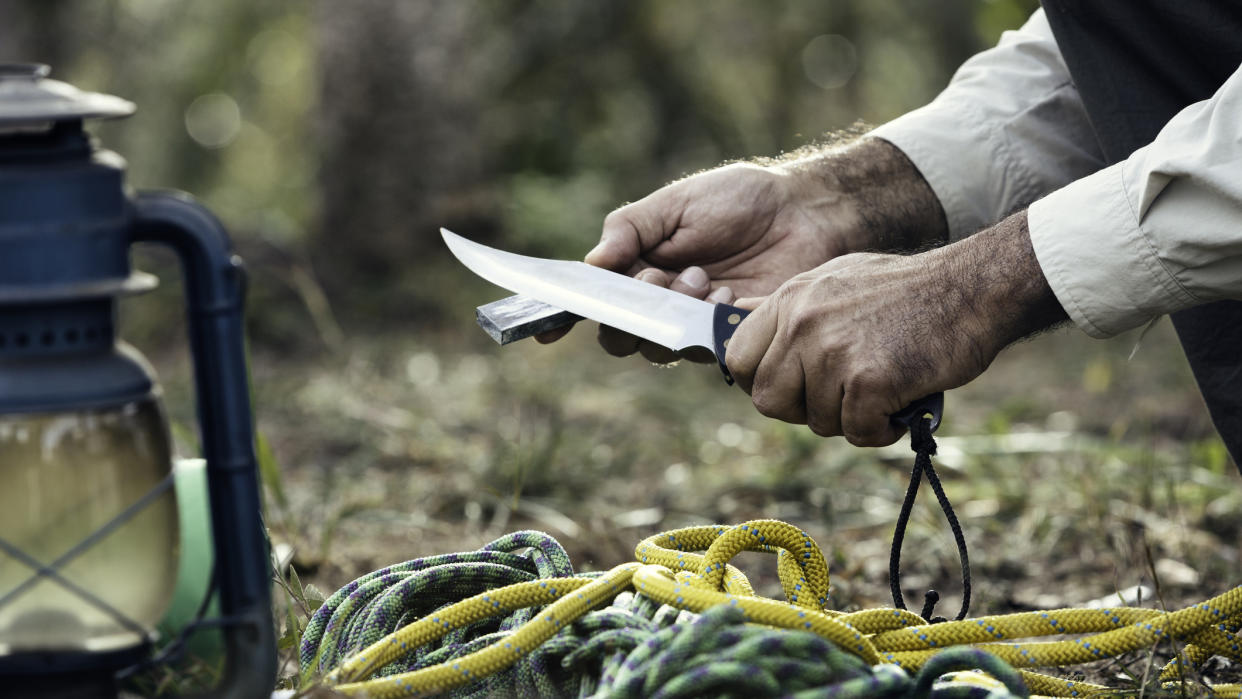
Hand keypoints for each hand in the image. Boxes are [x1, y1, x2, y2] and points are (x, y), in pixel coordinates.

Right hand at [538, 139, 947, 363]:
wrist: (806, 211)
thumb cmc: (740, 201)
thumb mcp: (675, 203)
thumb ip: (629, 229)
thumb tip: (592, 264)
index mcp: (639, 271)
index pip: (595, 303)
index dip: (565, 318)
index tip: (545, 330)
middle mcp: (662, 305)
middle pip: (621, 336)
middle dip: (631, 309)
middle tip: (658, 277)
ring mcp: (697, 326)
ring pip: (659, 346)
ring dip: (673, 310)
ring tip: (702, 276)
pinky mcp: (735, 340)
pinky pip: (706, 348)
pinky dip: (711, 319)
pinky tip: (731, 291)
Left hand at [725, 210, 1065, 445]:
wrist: (973, 287)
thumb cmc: (908, 290)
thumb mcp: (835, 279)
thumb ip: (789, 307)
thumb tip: (732, 318)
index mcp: (790, 298)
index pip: (737, 358)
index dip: (760, 382)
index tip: (792, 388)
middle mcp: (803, 323)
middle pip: (768, 401)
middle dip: (803, 410)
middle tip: (842, 397)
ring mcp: (833, 352)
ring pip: (817, 422)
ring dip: (852, 418)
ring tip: (884, 390)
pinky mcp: (869, 380)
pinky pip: (858, 431)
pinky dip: (882, 429)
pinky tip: (901, 404)